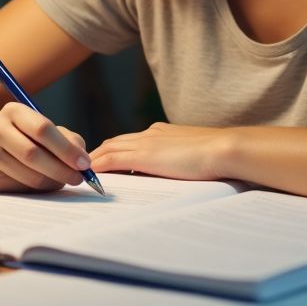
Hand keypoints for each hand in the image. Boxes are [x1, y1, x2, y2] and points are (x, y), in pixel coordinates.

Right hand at [0, 102, 90, 191]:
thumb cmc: (27, 136)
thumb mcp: (46, 129)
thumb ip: (68, 140)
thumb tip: (83, 161)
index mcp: (13, 111)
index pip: (42, 129)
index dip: (66, 148)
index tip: (84, 163)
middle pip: (32, 153)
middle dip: (60, 169)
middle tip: (78, 178)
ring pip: (27, 174)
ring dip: (51, 181)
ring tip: (63, 181)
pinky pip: (19, 187)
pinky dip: (38, 189)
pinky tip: (45, 183)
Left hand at [90, 122, 229, 181]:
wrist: (224, 149)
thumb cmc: (217, 155)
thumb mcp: (193, 154)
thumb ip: (178, 158)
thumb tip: (170, 171)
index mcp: (162, 131)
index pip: (131, 140)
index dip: (116, 149)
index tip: (106, 160)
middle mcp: (151, 133)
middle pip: (115, 142)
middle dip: (99, 153)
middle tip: (85, 166)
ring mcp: (146, 143)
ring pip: (109, 149)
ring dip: (94, 160)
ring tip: (82, 172)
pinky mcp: (144, 156)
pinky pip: (112, 160)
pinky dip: (99, 167)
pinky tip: (90, 176)